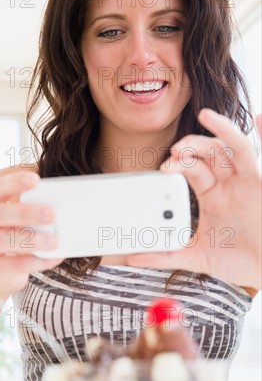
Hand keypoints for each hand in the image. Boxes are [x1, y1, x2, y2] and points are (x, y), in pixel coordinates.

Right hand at [0, 170, 62, 298]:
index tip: (36, 179)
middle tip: (51, 214)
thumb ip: (28, 207)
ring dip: (31, 240)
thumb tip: (62, 198)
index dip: (13, 184)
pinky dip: (37, 260)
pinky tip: (55, 257)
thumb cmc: (10, 236)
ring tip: (55, 240)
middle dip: (24, 213)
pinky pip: (14, 265)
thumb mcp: (14, 219)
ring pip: (0, 241)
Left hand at [127, 109, 261, 290]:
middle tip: (176, 150)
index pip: (193, 169)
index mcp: (212, 196)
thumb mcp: (196, 257)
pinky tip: (257, 118)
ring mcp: (247, 182)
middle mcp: (229, 185)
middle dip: (192, 147)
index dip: (178, 163)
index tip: (164, 168)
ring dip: (218, 132)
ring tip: (204, 119)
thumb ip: (165, 255)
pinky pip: (259, 156)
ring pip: (231, 148)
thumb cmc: (236, 262)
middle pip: (209, 153)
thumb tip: (132, 257)